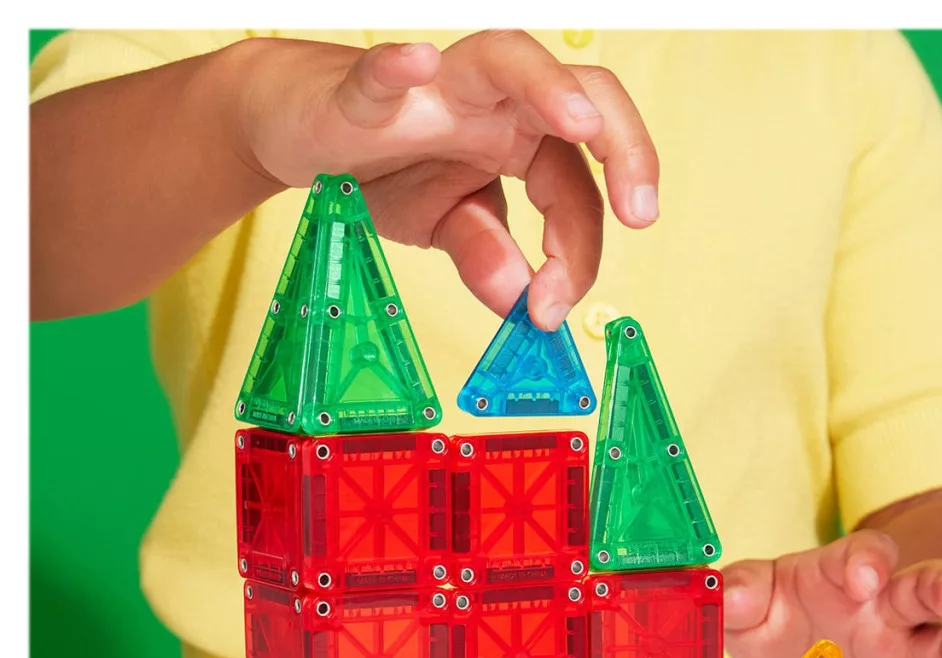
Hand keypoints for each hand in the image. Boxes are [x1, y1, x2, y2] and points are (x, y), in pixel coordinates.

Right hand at [230, 31, 659, 327]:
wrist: (300, 134)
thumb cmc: (380, 168)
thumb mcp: (444, 226)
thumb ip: (486, 255)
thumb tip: (521, 300)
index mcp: (520, 141)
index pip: (575, 191)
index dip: (577, 253)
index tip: (553, 310)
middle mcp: (495, 106)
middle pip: (582, 99)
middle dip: (623, 149)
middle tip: (639, 212)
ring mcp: (437, 89)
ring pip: (508, 61)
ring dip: (549, 89)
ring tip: (580, 124)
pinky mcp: (368, 90)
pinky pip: (386, 72)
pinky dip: (401, 68)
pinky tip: (419, 65)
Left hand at [722, 530, 941, 657]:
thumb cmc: (775, 616)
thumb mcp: (748, 601)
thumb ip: (738, 591)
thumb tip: (726, 594)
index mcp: (844, 575)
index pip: (867, 553)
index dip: (868, 560)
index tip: (862, 577)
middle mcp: (883, 610)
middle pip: (924, 587)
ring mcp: (902, 655)